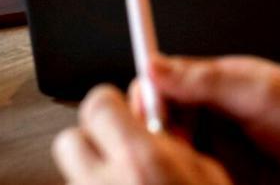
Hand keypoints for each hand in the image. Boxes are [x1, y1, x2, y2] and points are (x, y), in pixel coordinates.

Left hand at [53, 84, 232, 184]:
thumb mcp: (210, 175)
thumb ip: (179, 138)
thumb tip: (160, 113)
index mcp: (140, 161)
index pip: (99, 104)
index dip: (113, 103)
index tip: (124, 107)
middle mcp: (103, 184)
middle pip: (70, 141)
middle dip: (95, 141)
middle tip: (124, 152)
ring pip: (74, 174)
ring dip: (97, 173)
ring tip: (131, 183)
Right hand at [149, 54, 279, 184]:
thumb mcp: (263, 95)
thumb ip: (208, 80)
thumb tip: (155, 64)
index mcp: (225, 82)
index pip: (168, 81)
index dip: (150, 95)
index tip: (144, 113)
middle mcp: (220, 113)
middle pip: (165, 118)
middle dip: (156, 132)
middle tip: (166, 148)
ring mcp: (225, 149)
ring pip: (177, 151)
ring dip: (172, 159)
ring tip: (186, 167)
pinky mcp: (230, 178)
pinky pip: (196, 175)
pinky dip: (190, 176)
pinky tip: (197, 180)